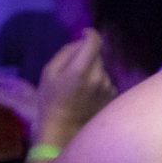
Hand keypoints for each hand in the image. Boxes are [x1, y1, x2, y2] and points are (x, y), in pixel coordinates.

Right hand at [0, 30, 114, 144]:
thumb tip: (81, 41)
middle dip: (87, 56)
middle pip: (98, 54)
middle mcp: (99, 76)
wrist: (64, 128)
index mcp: (80, 69)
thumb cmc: (51, 99)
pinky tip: (87, 94)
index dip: (90, 34)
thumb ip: (66, 53)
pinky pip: (105, 80)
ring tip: (79, 86)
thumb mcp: (49, 72)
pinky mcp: (113, 95)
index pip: (95, 42)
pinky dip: (98, 82)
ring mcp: (108, 86)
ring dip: (93, 70)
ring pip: (102, 68)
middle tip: (73, 69)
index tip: (83, 34)